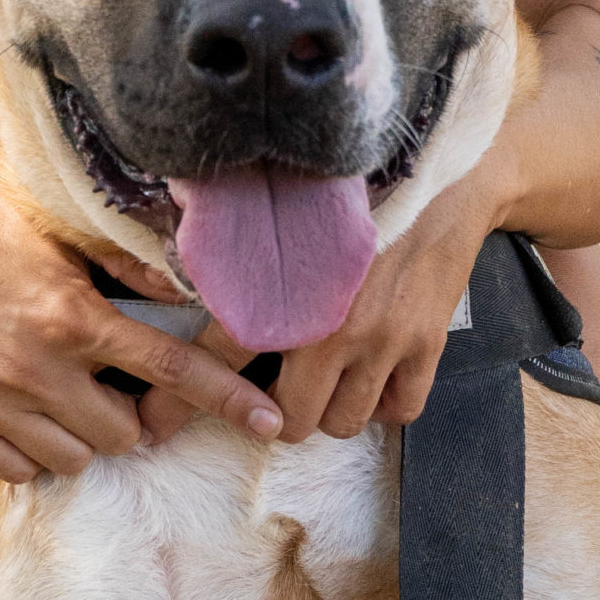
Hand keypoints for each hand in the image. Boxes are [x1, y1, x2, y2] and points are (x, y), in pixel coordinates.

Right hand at [0, 170, 282, 483]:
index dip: (226, 398)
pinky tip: (31, 408)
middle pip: (125, 434)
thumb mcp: (64, 234)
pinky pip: (23, 471)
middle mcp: (32, 366)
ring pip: (76, 461)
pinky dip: (37, 449)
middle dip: (134, 415)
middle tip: (118, 384)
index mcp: (70, 314)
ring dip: (86, 434)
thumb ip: (129, 268)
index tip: (271, 423)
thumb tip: (197, 290)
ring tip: (71, 392)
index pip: (168, 368)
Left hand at [138, 155, 513, 445]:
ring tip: (327, 378)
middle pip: (291, 418)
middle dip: (277, 412)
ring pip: (343, 423)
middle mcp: (334, 322)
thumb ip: (248, 256)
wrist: (446, 174)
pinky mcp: (428, 345)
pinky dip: (384, 404)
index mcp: (289, 287)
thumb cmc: (360, 190)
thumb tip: (183, 276)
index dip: (179, 397)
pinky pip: (399, 411)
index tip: (153, 424)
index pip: (219, 354)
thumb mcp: (294, 214)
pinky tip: (374, 376)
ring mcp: (385, 339)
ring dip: (332, 409)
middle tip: (274, 389)